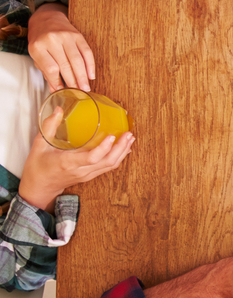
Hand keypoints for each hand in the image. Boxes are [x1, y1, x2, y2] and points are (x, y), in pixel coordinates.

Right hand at [17, 108, 132, 212]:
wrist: (40, 187)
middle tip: (129, 134)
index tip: (112, 136)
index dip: (104, 148)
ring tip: (130, 138)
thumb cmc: (38, 168)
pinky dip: (118, 157)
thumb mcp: (39, 146)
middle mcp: (81, 171)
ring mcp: (87, 175)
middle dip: (121, 148)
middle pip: (107, 162)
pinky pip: (108, 167)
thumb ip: (49, 127)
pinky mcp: (90, 176)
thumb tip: (58, 110)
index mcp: (67, 163)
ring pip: (110, 165)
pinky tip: (123, 148)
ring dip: (123, 152)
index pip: (91, 158)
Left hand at [27, 3, 94, 91]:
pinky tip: (91, 75)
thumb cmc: (40, 39)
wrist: (46, 18)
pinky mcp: (78, 35)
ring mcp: (66, 37)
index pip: (50, 69)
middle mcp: (52, 40)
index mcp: (38, 46)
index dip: (58, 82)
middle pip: (65, 65)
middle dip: (73, 81)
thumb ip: (45, 71)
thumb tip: (55, 89)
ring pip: (77, 60)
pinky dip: (90, 65)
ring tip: (85, 87)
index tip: (62, 90)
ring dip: (83, 76)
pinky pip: (86, 52)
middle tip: (78, 93)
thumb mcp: (36, 54)